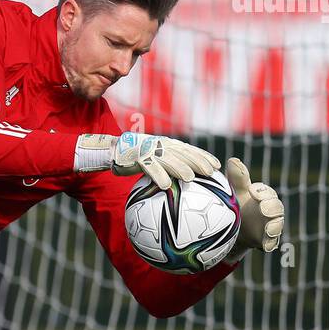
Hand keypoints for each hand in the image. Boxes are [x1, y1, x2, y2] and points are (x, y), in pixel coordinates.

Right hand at [75, 131, 220, 189]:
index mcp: (166, 145)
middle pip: (184, 153)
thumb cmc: (133, 159)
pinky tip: (166, 185)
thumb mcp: (152, 160)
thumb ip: (166, 166)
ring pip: (169, 158)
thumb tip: (181, 183)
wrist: (111, 151)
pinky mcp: (137, 157)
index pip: (189, 149)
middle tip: (212, 172)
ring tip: (191, 178)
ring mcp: (149, 150)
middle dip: (198, 161)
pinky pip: (149, 167)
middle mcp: (160, 145)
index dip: (204, 156)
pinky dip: (158, 175)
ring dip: (180, 168)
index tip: (217, 165)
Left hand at [225, 157, 284, 253]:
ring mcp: (270, 226)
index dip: (261, 191)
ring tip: (268, 229)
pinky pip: (272, 243)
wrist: (233, 229)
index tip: (252, 191)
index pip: (267, 191)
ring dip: (274, 227)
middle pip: (276, 207)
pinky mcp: (267, 241)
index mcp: (263, 196)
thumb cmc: (237, 204)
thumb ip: (238, 178)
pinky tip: (265, 245)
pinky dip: (270, 244)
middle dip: (271, 207)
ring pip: (277, 225)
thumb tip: (233, 160)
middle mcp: (270, 210)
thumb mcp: (236, 191)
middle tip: (263, 208)